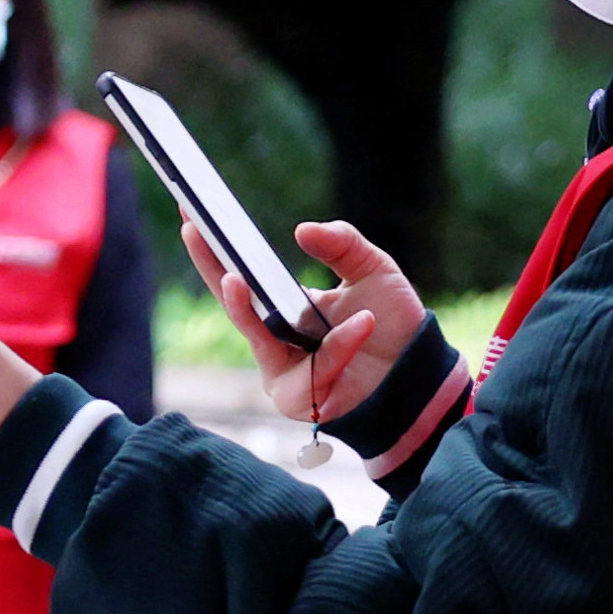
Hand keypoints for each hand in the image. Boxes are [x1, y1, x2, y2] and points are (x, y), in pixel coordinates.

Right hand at [198, 219, 429, 427]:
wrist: (421, 371)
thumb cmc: (391, 322)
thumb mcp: (371, 269)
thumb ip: (342, 243)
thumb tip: (301, 230)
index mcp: (283, 309)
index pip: (239, 277)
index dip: (213, 249)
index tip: (192, 213)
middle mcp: (275, 341)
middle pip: (233, 307)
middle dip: (210, 270)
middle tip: (193, 235)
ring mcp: (283, 373)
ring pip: (260, 340)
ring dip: (248, 311)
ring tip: (237, 279)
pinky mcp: (302, 400)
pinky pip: (312, 369)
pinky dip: (337, 345)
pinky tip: (362, 323)